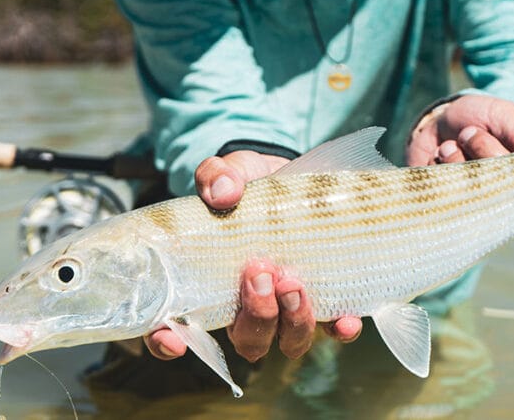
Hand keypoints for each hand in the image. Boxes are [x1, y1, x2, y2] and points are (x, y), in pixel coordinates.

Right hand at [143, 149, 361, 362]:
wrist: (292, 180)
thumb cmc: (248, 185)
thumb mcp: (230, 171)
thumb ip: (218, 176)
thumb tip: (223, 193)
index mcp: (209, 285)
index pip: (176, 329)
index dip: (168, 342)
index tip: (173, 340)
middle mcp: (247, 308)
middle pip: (247, 341)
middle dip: (255, 316)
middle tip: (259, 273)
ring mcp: (287, 309)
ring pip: (288, 341)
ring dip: (292, 322)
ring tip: (294, 282)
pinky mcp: (324, 300)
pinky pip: (333, 330)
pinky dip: (338, 330)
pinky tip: (344, 320)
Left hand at [406, 95, 513, 210]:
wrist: (436, 122)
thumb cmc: (479, 119)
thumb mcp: (504, 115)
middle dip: (490, 150)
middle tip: (474, 132)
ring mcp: (487, 208)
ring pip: (481, 187)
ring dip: (464, 152)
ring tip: (460, 141)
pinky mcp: (456, 209)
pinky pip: (452, 189)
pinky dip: (444, 161)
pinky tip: (442, 154)